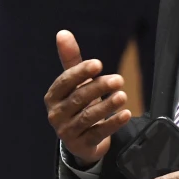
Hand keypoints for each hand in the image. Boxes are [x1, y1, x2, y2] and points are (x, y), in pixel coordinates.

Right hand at [45, 30, 131, 165]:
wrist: (81, 140)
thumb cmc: (77, 105)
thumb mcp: (75, 83)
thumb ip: (71, 60)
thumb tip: (63, 32)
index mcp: (53, 97)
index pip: (65, 82)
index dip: (81, 72)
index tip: (98, 64)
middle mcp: (56, 115)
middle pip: (78, 99)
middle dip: (99, 88)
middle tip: (119, 79)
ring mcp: (68, 132)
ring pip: (88, 117)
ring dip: (107, 105)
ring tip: (122, 95)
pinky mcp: (81, 145)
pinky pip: (98, 133)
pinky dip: (113, 124)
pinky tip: (125, 114)